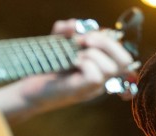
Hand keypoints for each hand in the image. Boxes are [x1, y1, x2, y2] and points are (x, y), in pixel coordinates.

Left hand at [0, 18, 137, 119]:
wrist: (30, 89)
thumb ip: (66, 31)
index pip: (124, 55)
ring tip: (75, 55)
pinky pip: (95, 75)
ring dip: (92, 54)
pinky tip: (72, 63)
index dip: (110, 39)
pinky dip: (84, 63)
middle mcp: (102, 79)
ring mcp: (93, 87)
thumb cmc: (47, 68)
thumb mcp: (57, 44)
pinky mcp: (82, 91)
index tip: (87, 35)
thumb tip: (74, 24)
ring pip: (110, 68)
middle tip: (84, 40)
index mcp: (101, 67)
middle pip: (125, 61)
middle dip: (106, 43)